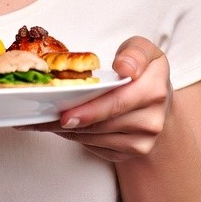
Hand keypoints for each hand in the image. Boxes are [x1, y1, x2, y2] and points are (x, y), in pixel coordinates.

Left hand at [20, 36, 171, 161]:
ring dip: (69, 131)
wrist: (158, 98)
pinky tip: (62, 126)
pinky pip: (98, 147)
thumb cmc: (143, 69)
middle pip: (103, 124)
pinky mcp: (132, 153)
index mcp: (154, 90)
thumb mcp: (142, 49)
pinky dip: (77, 137)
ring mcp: (143, 141)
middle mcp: (151, 120)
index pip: (117, 102)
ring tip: (45, 119)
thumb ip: (135, 53)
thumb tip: (124, 68)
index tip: (65, 114)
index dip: (90, 110)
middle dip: (70, 121)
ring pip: (97, 138)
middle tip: (42, 117)